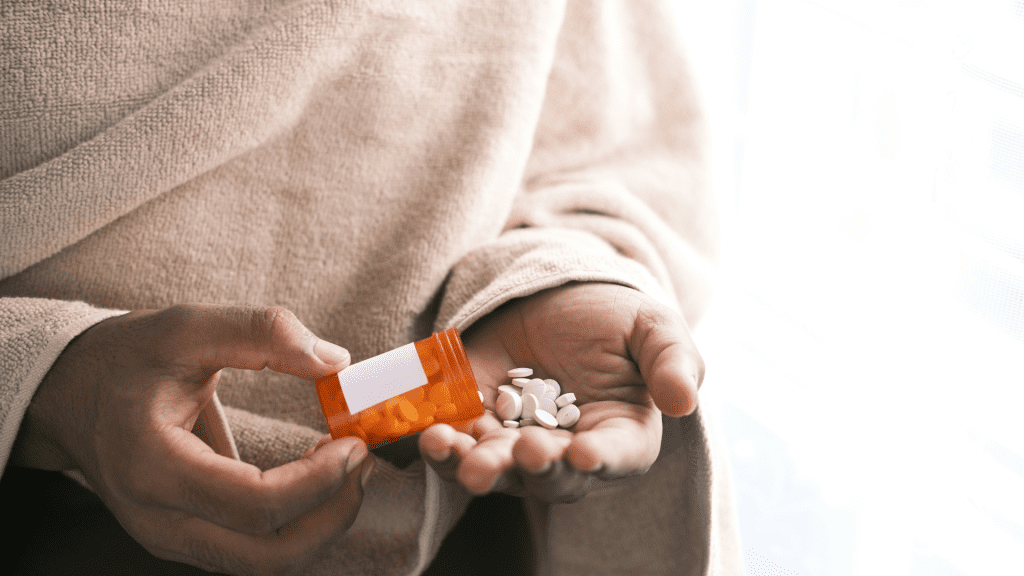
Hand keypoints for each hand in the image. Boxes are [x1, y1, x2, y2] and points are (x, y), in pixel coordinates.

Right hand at [10, 304, 372, 575]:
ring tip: (346, 467)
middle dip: (332, 514)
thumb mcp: (186, 327)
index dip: (318, 481)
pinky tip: (316, 476)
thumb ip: (261, 334)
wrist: (69, 393)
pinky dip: (296, 524)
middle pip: (267, 555)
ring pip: (265, 563)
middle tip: (363, 461)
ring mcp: (170, 537)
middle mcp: (158, 519)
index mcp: (153, 467)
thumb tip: (334, 360)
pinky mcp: (186, 537)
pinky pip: (252, 550)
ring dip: (319, 523)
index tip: (354, 442)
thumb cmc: (124, 359)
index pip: (254, 505)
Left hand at [418, 282, 702, 502]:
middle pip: (552, 477)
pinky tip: (431, 435)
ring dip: (478, 467)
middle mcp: (568, 453)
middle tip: (522, 452)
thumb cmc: (612, 318)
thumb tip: (684, 401)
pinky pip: (458, 447)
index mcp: (621, 434)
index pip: (617, 456)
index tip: (583, 453)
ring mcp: (517, 444)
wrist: (552, 299)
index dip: (602, 460)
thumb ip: (673, 360)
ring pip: (499, 471)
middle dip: (534, 468)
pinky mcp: (475, 427)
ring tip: (458, 455)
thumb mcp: (651, 326)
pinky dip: (442, 447)